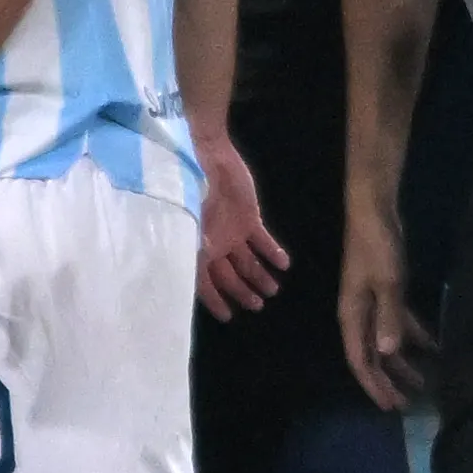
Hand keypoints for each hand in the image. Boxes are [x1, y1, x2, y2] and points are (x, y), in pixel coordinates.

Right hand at [195, 138, 289, 321]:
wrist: (206, 155)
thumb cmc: (190, 187)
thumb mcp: (188, 219)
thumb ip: (195, 245)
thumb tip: (200, 268)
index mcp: (196, 249)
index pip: (204, 283)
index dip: (215, 300)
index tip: (228, 316)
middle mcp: (214, 246)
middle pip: (229, 276)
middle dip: (243, 293)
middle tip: (258, 306)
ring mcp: (232, 233)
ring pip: (248, 262)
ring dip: (260, 277)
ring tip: (273, 290)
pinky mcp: (248, 219)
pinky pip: (262, 241)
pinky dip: (273, 253)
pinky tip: (284, 264)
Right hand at [337, 211, 433, 411]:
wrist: (373, 211)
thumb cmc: (377, 246)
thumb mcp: (387, 282)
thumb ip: (389, 317)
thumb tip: (387, 353)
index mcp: (352, 315)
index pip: (360, 360)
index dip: (374, 385)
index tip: (389, 407)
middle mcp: (359, 314)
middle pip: (372, 355)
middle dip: (388, 380)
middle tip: (407, 403)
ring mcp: (372, 303)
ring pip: (385, 341)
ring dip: (402, 361)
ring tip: (423, 380)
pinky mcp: (386, 291)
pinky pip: (398, 322)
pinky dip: (413, 335)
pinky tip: (431, 345)